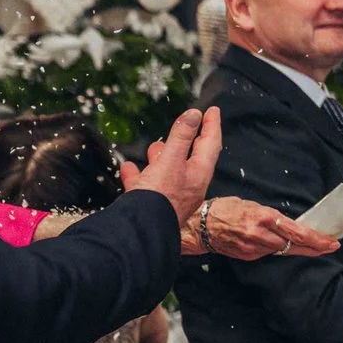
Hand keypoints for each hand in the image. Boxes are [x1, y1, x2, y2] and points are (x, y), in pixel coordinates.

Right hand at [121, 108, 222, 223]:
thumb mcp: (171, 160)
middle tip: (191, 126)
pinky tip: (128, 167)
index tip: (213, 111)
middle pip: (191, 158)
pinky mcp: (153, 205)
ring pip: (168, 171)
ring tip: (155, 146)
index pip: (211, 143)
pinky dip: (139, 174)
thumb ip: (181, 136)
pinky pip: (146, 185)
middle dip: (189, 140)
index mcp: (199, 173)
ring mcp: (171, 197)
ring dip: (162, 157)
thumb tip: (194, 114)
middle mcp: (189, 186)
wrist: (139, 230)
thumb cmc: (159, 196)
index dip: (212, 125)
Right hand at [185, 196, 342, 259]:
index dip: (316, 239)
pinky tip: (287, 246)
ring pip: (284, 251)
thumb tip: (292, 225)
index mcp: (264, 218)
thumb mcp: (253, 205)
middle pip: (294, 246)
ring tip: (315, 246)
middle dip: (315, 247)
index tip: (332, 242)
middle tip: (332, 246)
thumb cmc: (227, 209)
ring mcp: (254, 248)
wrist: (201, 226)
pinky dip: (280, 249)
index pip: (297, 233)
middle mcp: (260, 235)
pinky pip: (270, 253)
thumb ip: (273, 217)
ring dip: (299, 249)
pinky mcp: (249, 256)